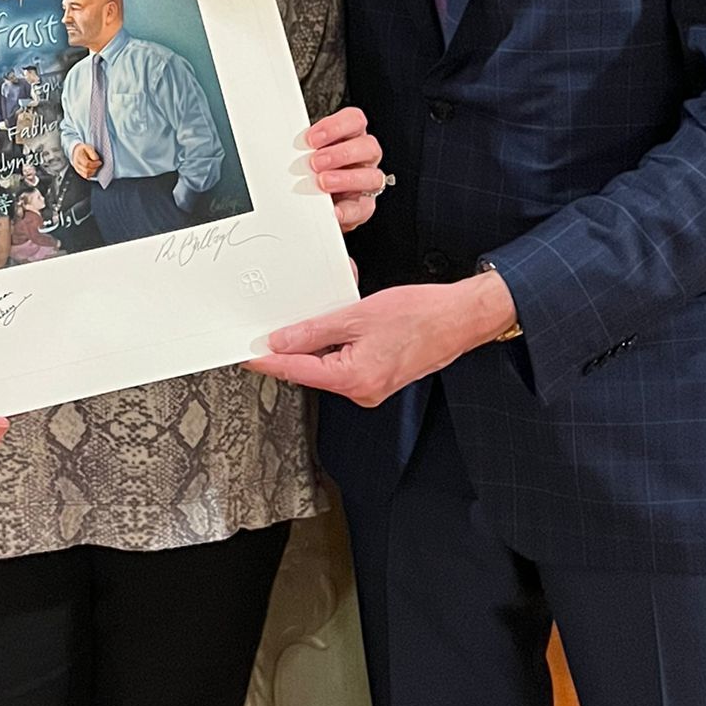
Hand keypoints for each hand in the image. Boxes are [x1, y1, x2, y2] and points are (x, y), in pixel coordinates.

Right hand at [69, 143, 102, 180]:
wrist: (76, 151)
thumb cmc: (83, 149)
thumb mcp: (88, 147)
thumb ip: (92, 152)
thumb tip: (96, 159)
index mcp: (79, 156)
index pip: (87, 163)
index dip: (95, 164)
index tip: (99, 161)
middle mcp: (77, 163)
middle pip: (86, 170)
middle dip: (95, 168)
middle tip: (99, 164)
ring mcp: (77, 168)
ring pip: (86, 174)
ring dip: (93, 172)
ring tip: (96, 167)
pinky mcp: (79, 172)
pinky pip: (85, 176)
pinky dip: (91, 174)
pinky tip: (93, 169)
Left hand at [245, 269, 518, 406]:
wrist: (460, 319)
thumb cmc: (421, 315)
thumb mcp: (358, 315)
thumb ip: (315, 330)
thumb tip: (281, 340)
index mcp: (353, 378)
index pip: (295, 370)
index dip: (266, 360)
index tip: (244, 353)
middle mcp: (361, 390)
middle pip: (308, 371)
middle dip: (287, 351)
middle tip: (263, 333)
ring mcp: (370, 387)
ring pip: (325, 366)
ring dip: (312, 345)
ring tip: (301, 323)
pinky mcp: (377, 377)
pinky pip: (343, 363)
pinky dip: (332, 346)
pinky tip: (329, 327)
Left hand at [306, 106, 383, 230]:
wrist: (314, 199)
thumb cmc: (311, 167)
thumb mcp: (307, 151)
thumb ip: (304, 147)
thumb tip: (283, 145)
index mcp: (352, 135)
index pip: (354, 120)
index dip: (335, 127)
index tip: (311, 138)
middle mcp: (364, 156)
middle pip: (368, 146)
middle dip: (340, 154)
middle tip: (315, 162)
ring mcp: (367, 180)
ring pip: (373, 176)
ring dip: (346, 179)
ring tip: (322, 182)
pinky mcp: (364, 205)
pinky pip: (363, 208)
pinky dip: (347, 210)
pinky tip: (332, 209)